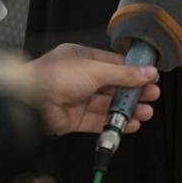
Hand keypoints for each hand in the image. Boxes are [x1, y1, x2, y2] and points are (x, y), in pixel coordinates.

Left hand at [27, 43, 159, 135]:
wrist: (30, 102)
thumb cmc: (54, 76)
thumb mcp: (96, 70)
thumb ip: (124, 74)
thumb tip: (147, 72)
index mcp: (83, 58)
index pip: (114, 63)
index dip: (133, 71)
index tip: (150, 77)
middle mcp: (80, 77)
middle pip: (113, 86)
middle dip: (133, 92)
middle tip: (151, 96)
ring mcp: (77, 99)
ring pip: (108, 105)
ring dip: (127, 109)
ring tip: (145, 112)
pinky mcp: (74, 119)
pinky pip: (99, 121)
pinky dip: (115, 123)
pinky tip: (129, 124)